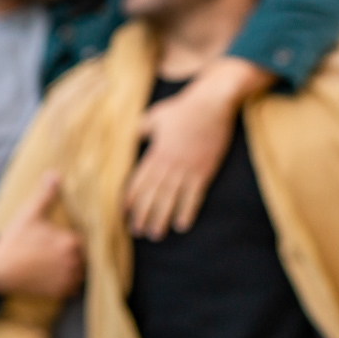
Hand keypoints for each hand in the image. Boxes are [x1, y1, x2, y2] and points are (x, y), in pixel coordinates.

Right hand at [0, 173, 83, 297]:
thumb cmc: (14, 240)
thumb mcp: (30, 214)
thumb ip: (46, 195)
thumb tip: (54, 174)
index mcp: (71, 242)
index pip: (86, 240)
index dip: (75, 239)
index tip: (63, 238)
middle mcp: (74, 262)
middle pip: (85, 256)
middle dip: (76, 254)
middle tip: (57, 251)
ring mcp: (67, 279)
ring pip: (81, 273)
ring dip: (73, 269)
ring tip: (55, 263)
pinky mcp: (59, 293)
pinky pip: (73, 289)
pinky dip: (67, 284)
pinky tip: (53, 275)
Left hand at [126, 58, 273, 239]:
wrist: (214, 103)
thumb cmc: (184, 107)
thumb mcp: (156, 115)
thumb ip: (143, 128)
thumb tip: (131, 134)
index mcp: (156, 152)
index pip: (139, 180)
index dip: (130, 199)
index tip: (124, 214)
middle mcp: (170, 164)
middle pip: (153, 194)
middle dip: (143, 214)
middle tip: (137, 232)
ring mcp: (188, 169)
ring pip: (171, 199)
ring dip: (162, 218)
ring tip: (156, 234)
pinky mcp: (205, 171)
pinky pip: (194, 196)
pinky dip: (187, 211)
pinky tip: (182, 225)